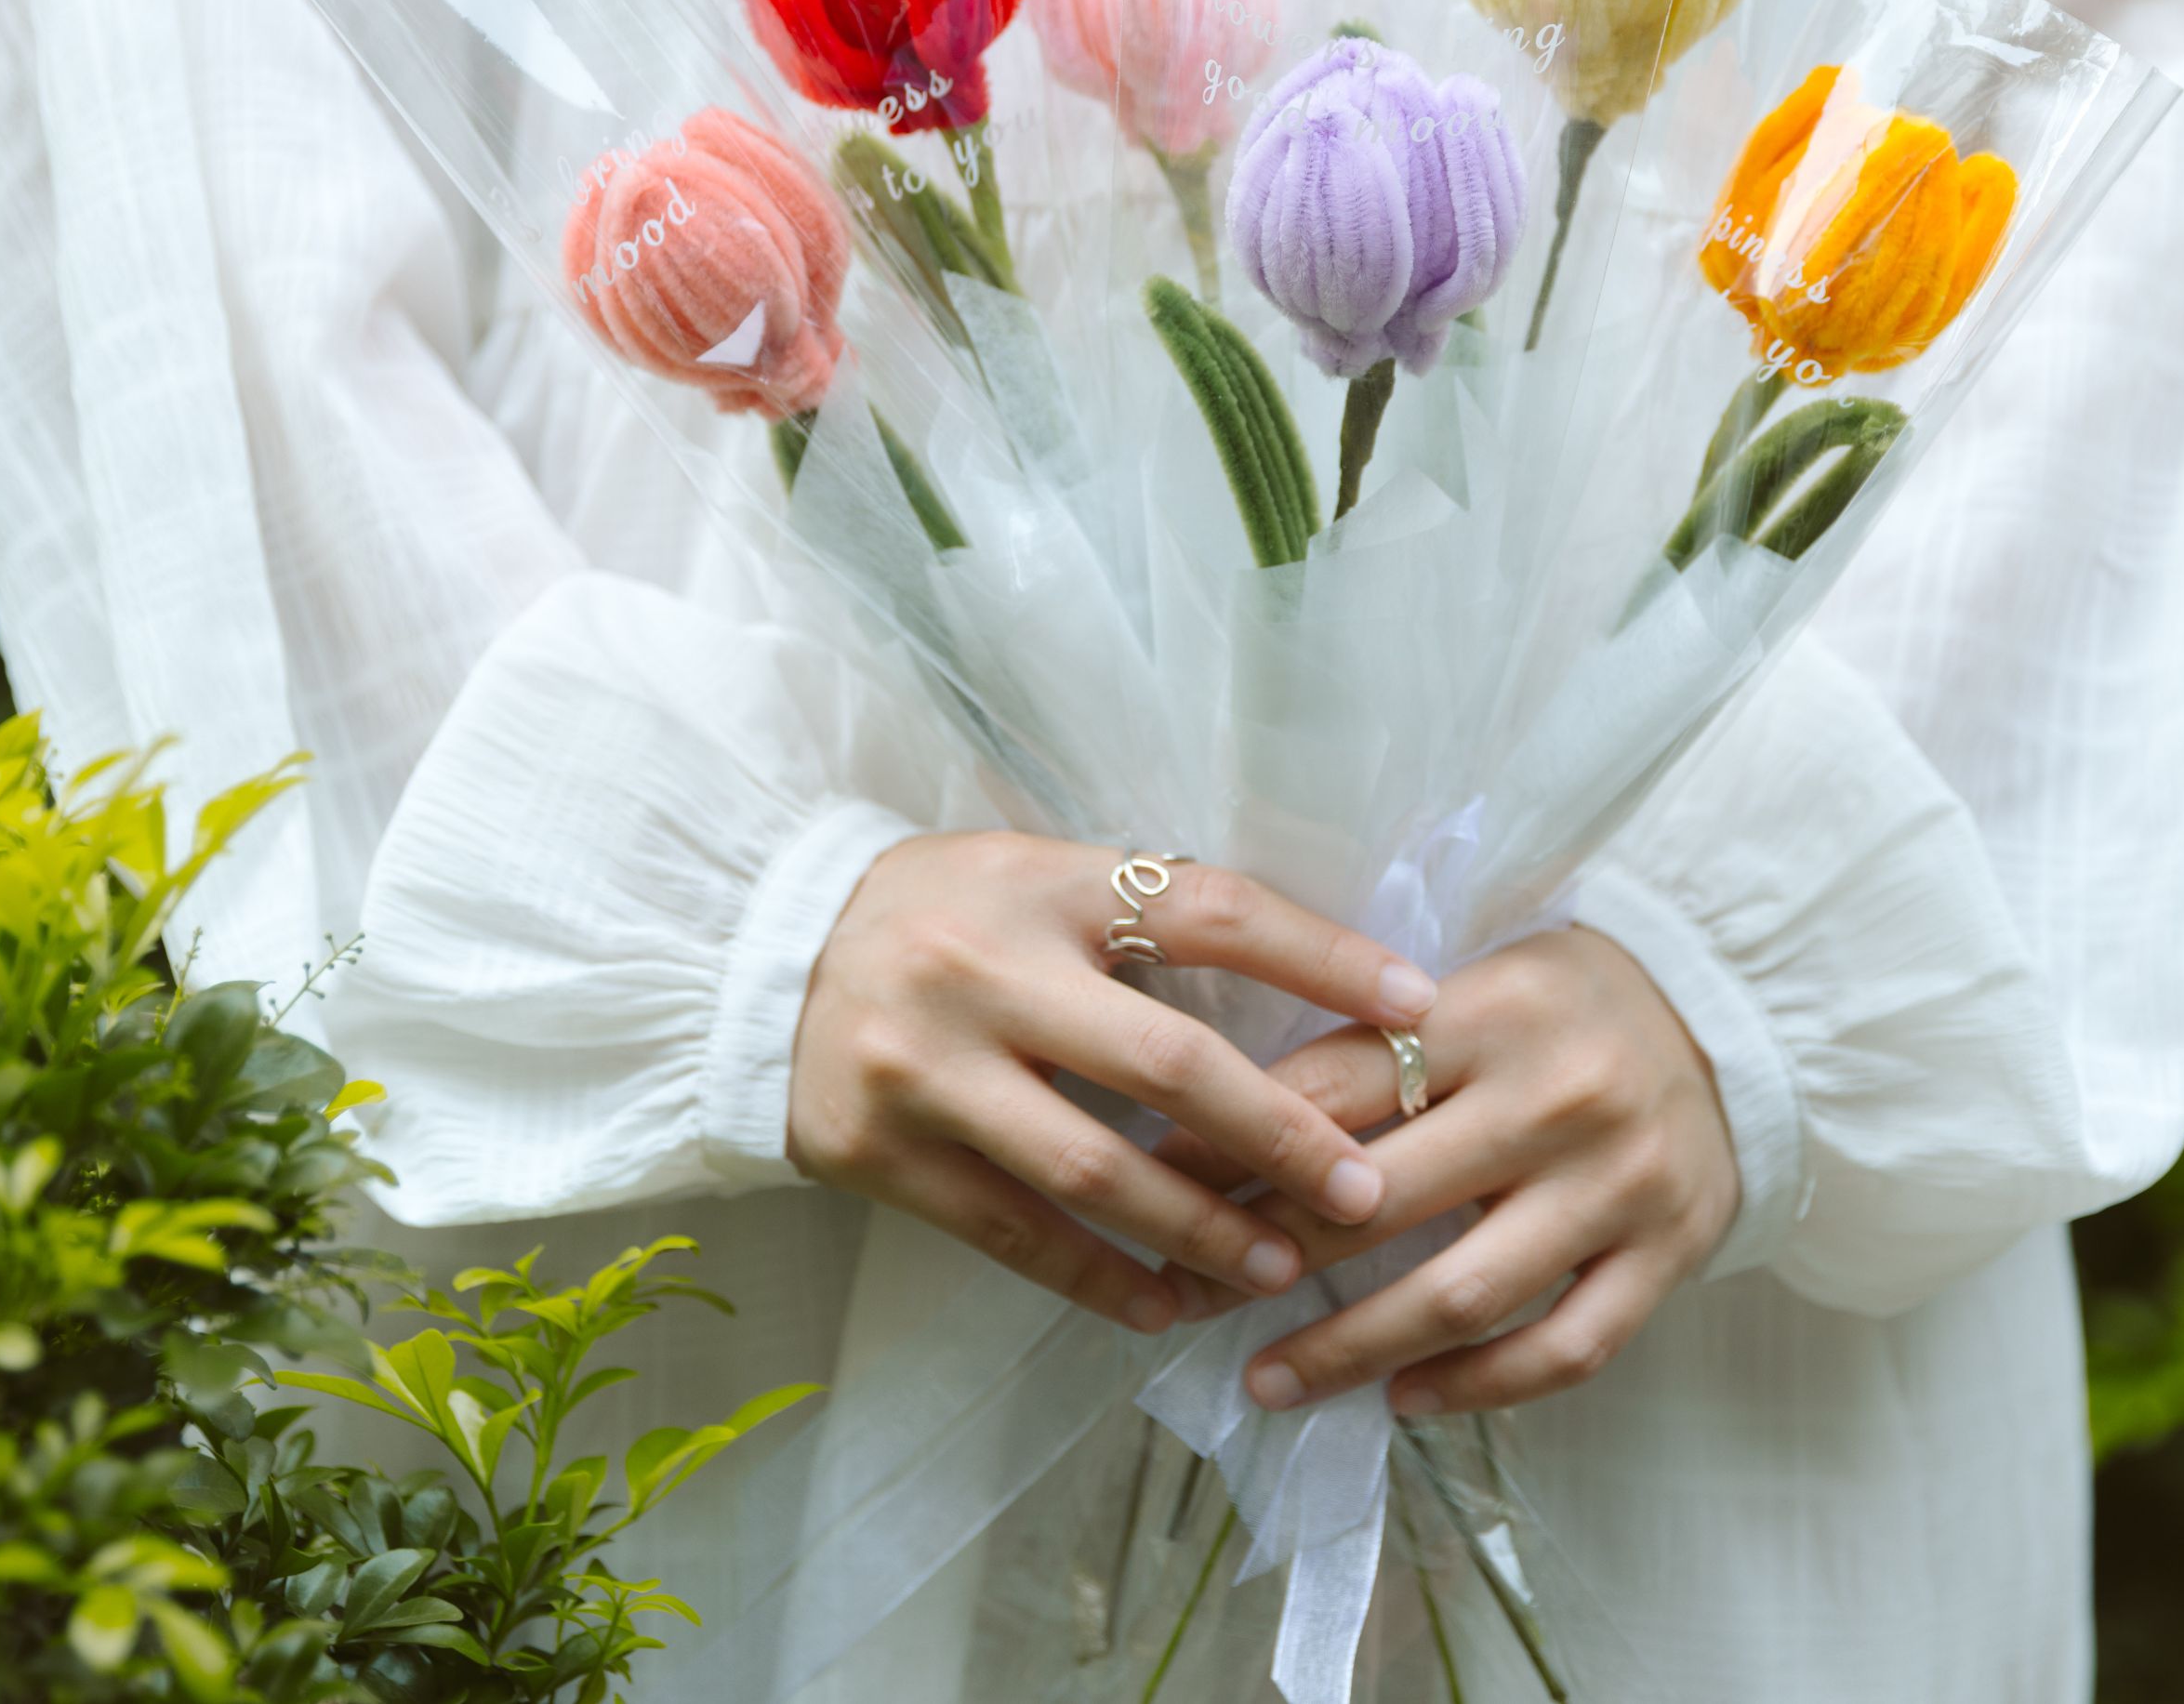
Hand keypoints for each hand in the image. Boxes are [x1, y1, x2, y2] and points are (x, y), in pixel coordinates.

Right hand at [787, 832, 1438, 1336]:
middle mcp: (986, 971)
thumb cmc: (943, 913)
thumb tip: (1316, 983)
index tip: (1421, 1004)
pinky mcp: (880, 1153)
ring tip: (1277, 1267)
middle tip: (1368, 1193)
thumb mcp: (1038, 877)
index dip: (1324, 956)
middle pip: (1167, 1062)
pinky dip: (1096, 1277)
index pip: (1212, 910)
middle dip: (1282, 1136)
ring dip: (1199, 1230)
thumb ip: (1145, 921)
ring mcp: (927, 1069)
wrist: (762, 955)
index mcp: (1046, 885)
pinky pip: (1012, 1233)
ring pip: (1093, 1169)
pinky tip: (1161, 1307)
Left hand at [1153, 927, 1736, 1416]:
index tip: (1158, 1182)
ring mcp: (1618, 1185)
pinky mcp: (1667, 1253)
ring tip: (1268, 1381)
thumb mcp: (1469, 981)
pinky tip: (1400, 1400)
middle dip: (1265, 1255)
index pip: (1336, 1083)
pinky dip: (1474, 1387)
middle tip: (1185, 1295)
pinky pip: (1561, 1349)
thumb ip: (1371, 1037)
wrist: (1724, 1018)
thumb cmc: (1559, 1001)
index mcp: (1491, 1009)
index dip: (1233, 1140)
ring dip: (1351, 1348)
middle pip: (1382, 1196)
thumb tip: (1214, 1109)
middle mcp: (1558, 1095)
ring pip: (1461, 1293)